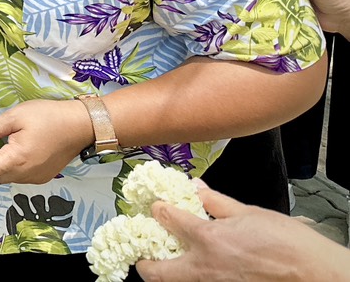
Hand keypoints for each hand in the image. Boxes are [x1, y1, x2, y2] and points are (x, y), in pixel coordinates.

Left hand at [0, 98, 94, 185]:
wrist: (81, 126)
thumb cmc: (49, 117)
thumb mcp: (15, 117)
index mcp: (16, 161)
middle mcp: (24, 175)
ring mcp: (34, 178)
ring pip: (4, 178)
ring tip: (0, 142)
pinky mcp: (42, 177)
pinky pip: (18, 176)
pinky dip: (10, 166)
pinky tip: (15, 148)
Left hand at [137, 183, 349, 280]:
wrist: (318, 276)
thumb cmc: (290, 244)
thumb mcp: (251, 213)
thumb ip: (217, 203)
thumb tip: (196, 189)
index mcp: (208, 239)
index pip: (166, 219)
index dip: (157, 209)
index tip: (156, 206)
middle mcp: (204, 268)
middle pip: (154, 272)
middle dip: (144, 262)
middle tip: (146, 251)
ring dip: (169, 273)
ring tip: (172, 260)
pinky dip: (193, 278)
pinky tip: (201, 268)